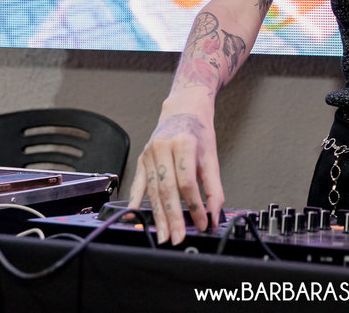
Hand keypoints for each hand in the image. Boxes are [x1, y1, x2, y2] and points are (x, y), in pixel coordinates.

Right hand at [127, 109, 222, 244]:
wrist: (183, 111)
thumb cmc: (198, 134)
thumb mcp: (212, 157)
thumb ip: (215, 188)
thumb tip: (214, 215)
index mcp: (183, 144)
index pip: (187, 182)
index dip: (194, 206)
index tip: (201, 224)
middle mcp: (162, 148)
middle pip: (167, 189)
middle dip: (172, 217)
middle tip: (177, 238)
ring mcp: (149, 154)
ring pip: (152, 191)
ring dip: (157, 216)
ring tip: (163, 235)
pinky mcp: (141, 159)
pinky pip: (138, 184)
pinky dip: (135, 202)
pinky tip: (134, 218)